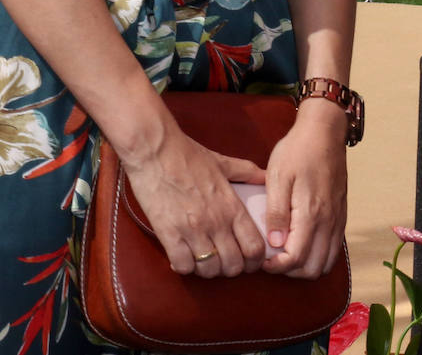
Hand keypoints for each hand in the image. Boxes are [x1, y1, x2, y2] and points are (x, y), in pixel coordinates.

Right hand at [118, 129, 266, 277]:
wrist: (156, 151)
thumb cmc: (190, 156)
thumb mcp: (223, 162)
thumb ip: (247, 173)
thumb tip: (265, 177)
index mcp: (231, 205)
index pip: (254, 246)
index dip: (256, 260)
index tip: (251, 260)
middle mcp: (215, 221)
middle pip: (234, 265)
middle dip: (234, 268)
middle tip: (228, 261)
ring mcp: (191, 230)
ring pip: (209, 269)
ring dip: (210, 270)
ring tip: (207, 260)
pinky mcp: (168, 235)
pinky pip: (183, 266)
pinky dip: (186, 267)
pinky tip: (185, 256)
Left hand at [260, 101, 349, 277]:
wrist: (325, 130)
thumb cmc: (298, 150)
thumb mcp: (278, 176)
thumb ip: (276, 213)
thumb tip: (275, 244)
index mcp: (311, 213)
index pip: (295, 259)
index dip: (276, 266)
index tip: (261, 258)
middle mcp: (328, 220)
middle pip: (313, 268)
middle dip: (290, 271)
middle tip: (272, 257)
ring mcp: (338, 218)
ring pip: (326, 262)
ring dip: (306, 265)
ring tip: (286, 252)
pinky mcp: (341, 213)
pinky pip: (334, 247)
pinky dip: (319, 255)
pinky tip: (303, 242)